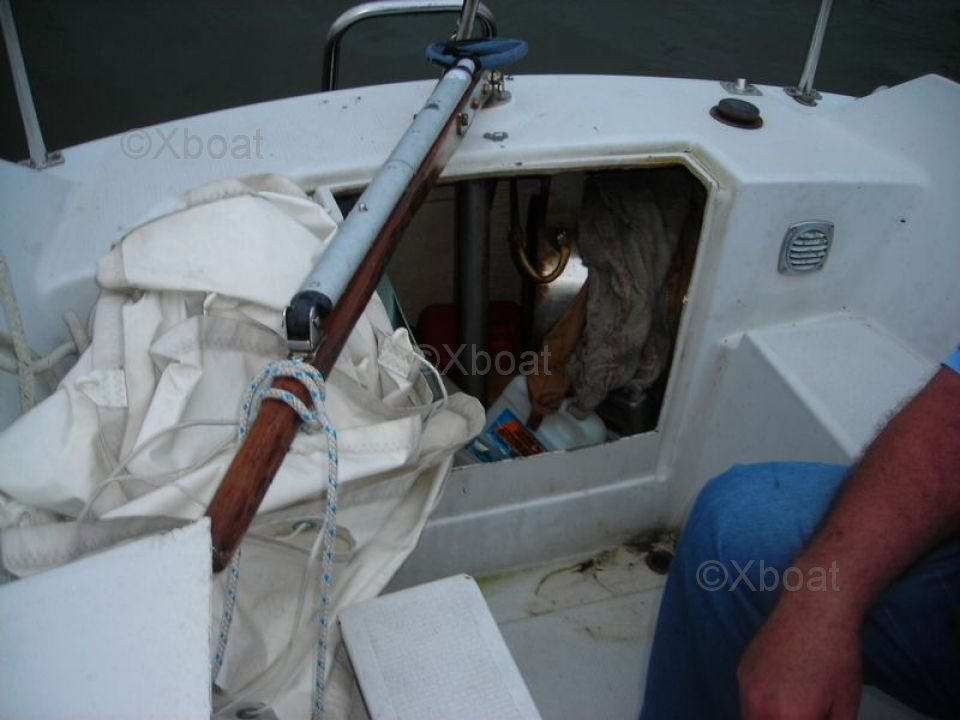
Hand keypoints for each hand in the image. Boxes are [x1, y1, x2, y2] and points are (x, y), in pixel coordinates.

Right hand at [737, 595, 862, 719]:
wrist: (814, 610)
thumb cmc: (837, 655)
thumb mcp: (846, 704)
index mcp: (789, 717)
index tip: (810, 717)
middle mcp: (760, 704)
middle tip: (800, 715)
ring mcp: (746, 686)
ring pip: (749, 717)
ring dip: (766, 718)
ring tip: (790, 706)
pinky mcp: (741, 669)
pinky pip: (747, 698)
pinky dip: (760, 702)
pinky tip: (781, 687)